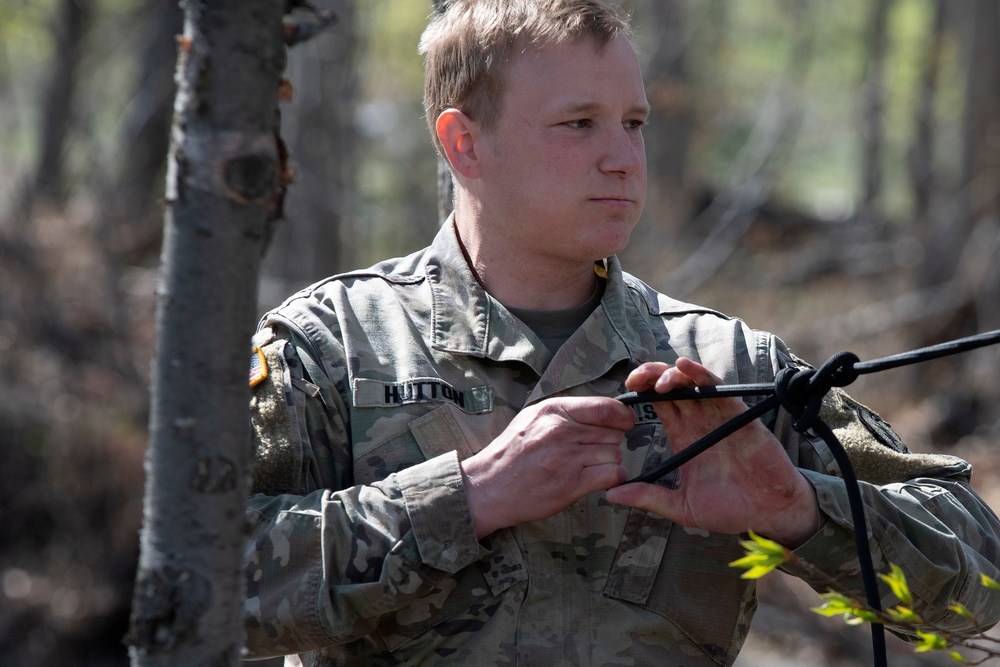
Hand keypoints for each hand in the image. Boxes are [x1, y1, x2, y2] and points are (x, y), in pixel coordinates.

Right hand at [460, 396, 634, 537]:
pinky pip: (611, 475)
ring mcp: (567, 458)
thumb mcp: (534, 417)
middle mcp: (561, 431)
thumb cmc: (513, 452)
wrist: (489, 486)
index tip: (625, 423)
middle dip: (611, 441)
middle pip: (614, 432)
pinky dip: (611, 479)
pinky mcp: (571, 484)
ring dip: (609, 462)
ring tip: (590, 466)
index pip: (606, 407)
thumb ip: (567, 411)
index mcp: (553, 411)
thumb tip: (604, 410)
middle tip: (595, 449)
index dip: (623, 416)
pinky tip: (598, 479)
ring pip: (614, 454)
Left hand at [605, 358, 820, 546]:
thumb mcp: (682, 507)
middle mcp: (700, 421)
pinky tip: (685, 368)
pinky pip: (720, 389)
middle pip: (672, 386)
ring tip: (658, 381)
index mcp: (684, 435)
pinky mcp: (740, 417)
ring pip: (693, 383)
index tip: (623, 391)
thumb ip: (649, 498)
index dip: (640, 391)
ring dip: (673, 375)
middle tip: (634, 380)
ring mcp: (720, 416)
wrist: (770, 514)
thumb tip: (610, 495)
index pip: (658, 403)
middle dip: (651, 375)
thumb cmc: (730, 509)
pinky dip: (702, 376)